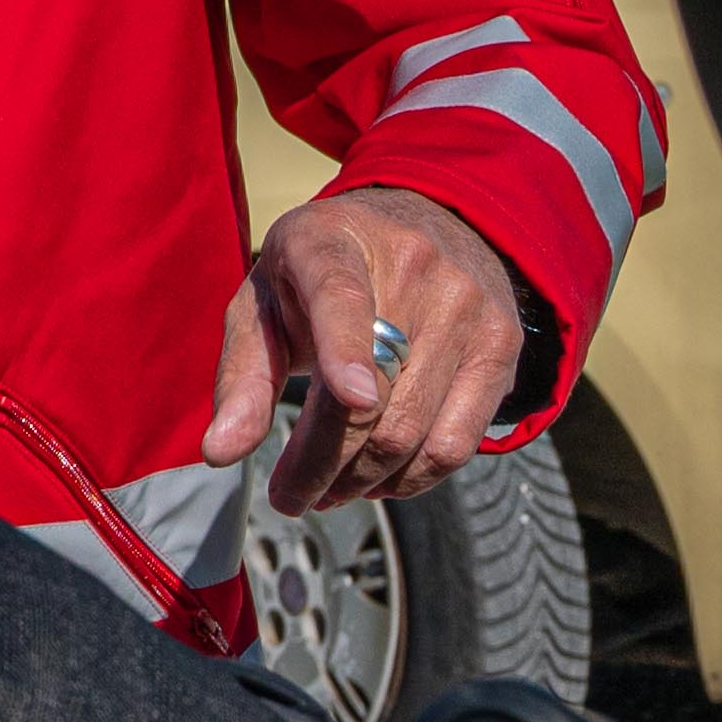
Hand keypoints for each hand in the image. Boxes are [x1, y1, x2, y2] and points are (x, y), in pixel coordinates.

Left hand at [204, 188, 524, 517]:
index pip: (340, 297)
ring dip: (361, 483)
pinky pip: (456, 444)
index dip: (347, 349)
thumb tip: (220, 452)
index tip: (350, 397)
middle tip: (289, 497)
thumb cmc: (320, 276)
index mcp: (331, 242)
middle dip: (321, 467)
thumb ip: (242, 376)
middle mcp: (411, 266)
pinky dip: (411, 480)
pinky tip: (379, 480)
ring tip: (328, 490)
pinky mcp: (502, 345)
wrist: (425, 224)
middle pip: (372, 397)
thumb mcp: (266, 301)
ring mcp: (466, 305)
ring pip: (412, 432)